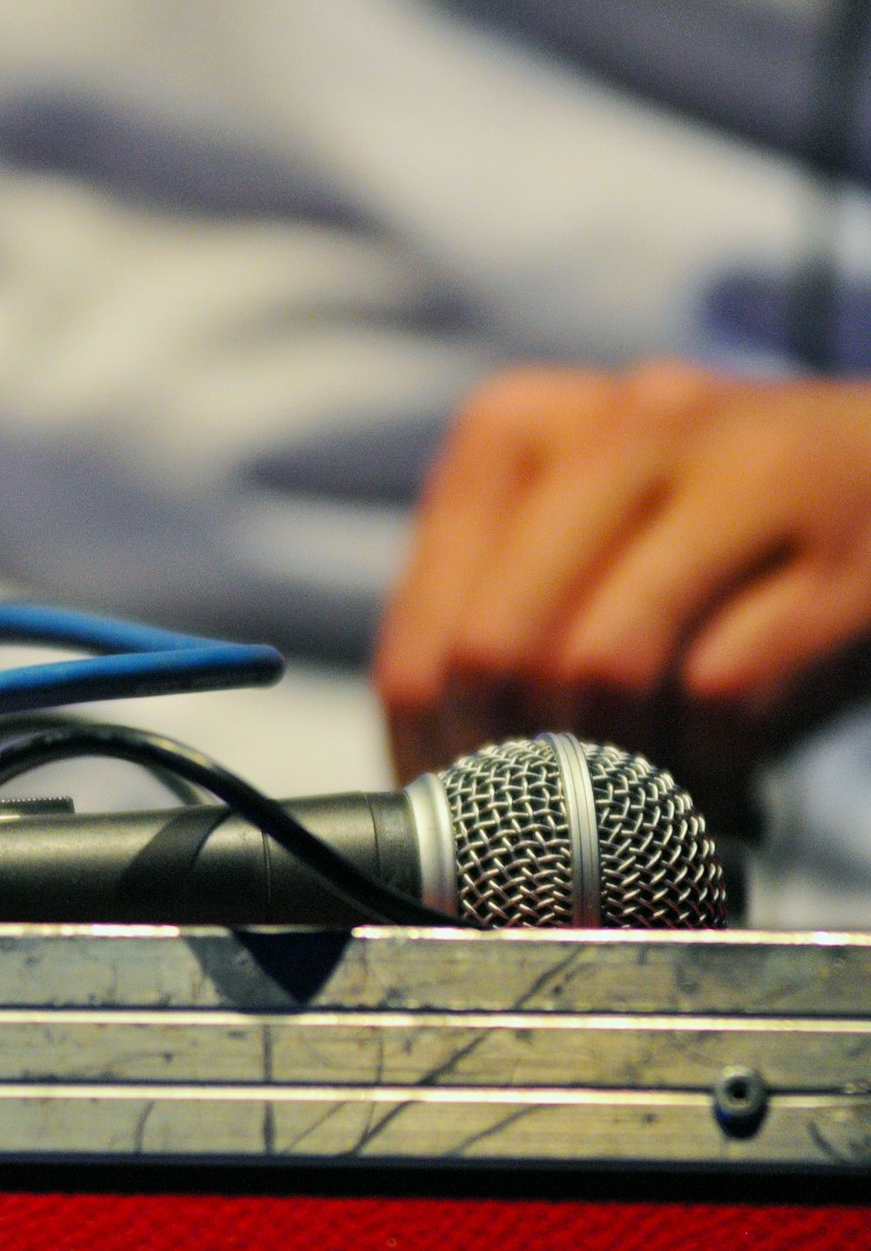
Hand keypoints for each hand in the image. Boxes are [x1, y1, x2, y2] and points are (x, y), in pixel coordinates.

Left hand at [374, 361, 870, 830]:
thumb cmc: (699, 538)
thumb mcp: (572, 549)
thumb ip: (489, 631)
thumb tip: (423, 789)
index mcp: (514, 430)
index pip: (422, 636)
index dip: (435, 757)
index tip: (465, 822)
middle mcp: (620, 428)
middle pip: (498, 654)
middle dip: (518, 768)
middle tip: (554, 822)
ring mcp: (743, 477)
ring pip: (604, 670)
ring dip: (617, 770)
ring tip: (642, 792)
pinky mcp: (845, 557)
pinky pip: (722, 696)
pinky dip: (708, 761)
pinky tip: (721, 767)